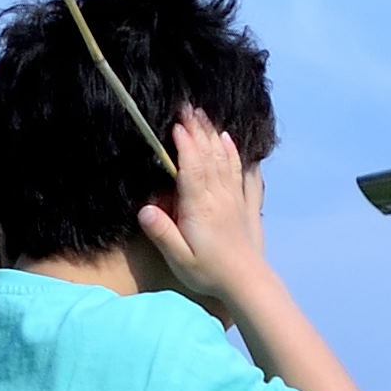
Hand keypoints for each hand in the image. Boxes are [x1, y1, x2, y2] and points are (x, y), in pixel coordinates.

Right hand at [134, 110, 271, 315]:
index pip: (192, 167)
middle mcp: (219, 196)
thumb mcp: (179, 258)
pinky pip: (243, 173)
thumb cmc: (209, 272)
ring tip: (205, 116)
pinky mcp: (247, 205)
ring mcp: (235, 198)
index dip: (185, 144)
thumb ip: (161, 233)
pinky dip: (238, 155)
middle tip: (188, 107)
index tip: (176, 123)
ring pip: (225, 160)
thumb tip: (144, 210)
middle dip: (198, 130)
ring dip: (214, 136)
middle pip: (208, 156)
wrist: (247, 282)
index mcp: (200, 206)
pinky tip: (233, 143)